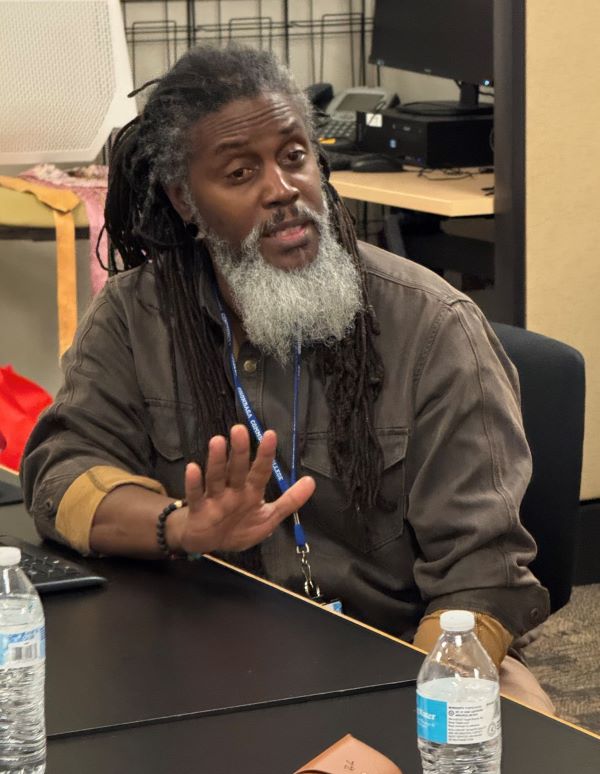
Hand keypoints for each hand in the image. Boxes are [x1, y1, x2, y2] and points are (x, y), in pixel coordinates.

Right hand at [175, 424, 314, 554]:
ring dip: (216, 460)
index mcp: (251, 491)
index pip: (260, 471)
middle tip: (239, 429)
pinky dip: (193, 483)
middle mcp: (233, 490)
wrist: (209, 544)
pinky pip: (195, 495)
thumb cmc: (238, 526)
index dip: (266, 455)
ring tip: (217, 441)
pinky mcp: (198, 510)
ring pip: (216, 477)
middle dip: (239, 451)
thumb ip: (289, 501)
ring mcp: (215, 498)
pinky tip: (192, 468)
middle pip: (237, 469)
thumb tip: (311, 481)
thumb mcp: (268, 518)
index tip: (271, 434)